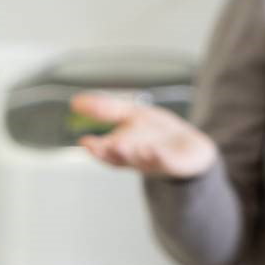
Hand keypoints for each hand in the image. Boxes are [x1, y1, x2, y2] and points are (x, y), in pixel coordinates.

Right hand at [70, 93, 218, 178]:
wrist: (190, 148)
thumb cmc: (156, 133)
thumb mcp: (130, 115)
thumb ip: (105, 110)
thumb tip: (74, 102)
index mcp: (123, 149)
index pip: (106, 152)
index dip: (95, 149)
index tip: (85, 141)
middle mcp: (136, 159)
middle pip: (120, 159)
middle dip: (109, 153)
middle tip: (98, 146)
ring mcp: (156, 163)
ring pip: (141, 162)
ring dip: (131, 155)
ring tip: (122, 145)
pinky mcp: (176, 163)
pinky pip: (167, 162)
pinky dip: (158, 157)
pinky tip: (152, 150)